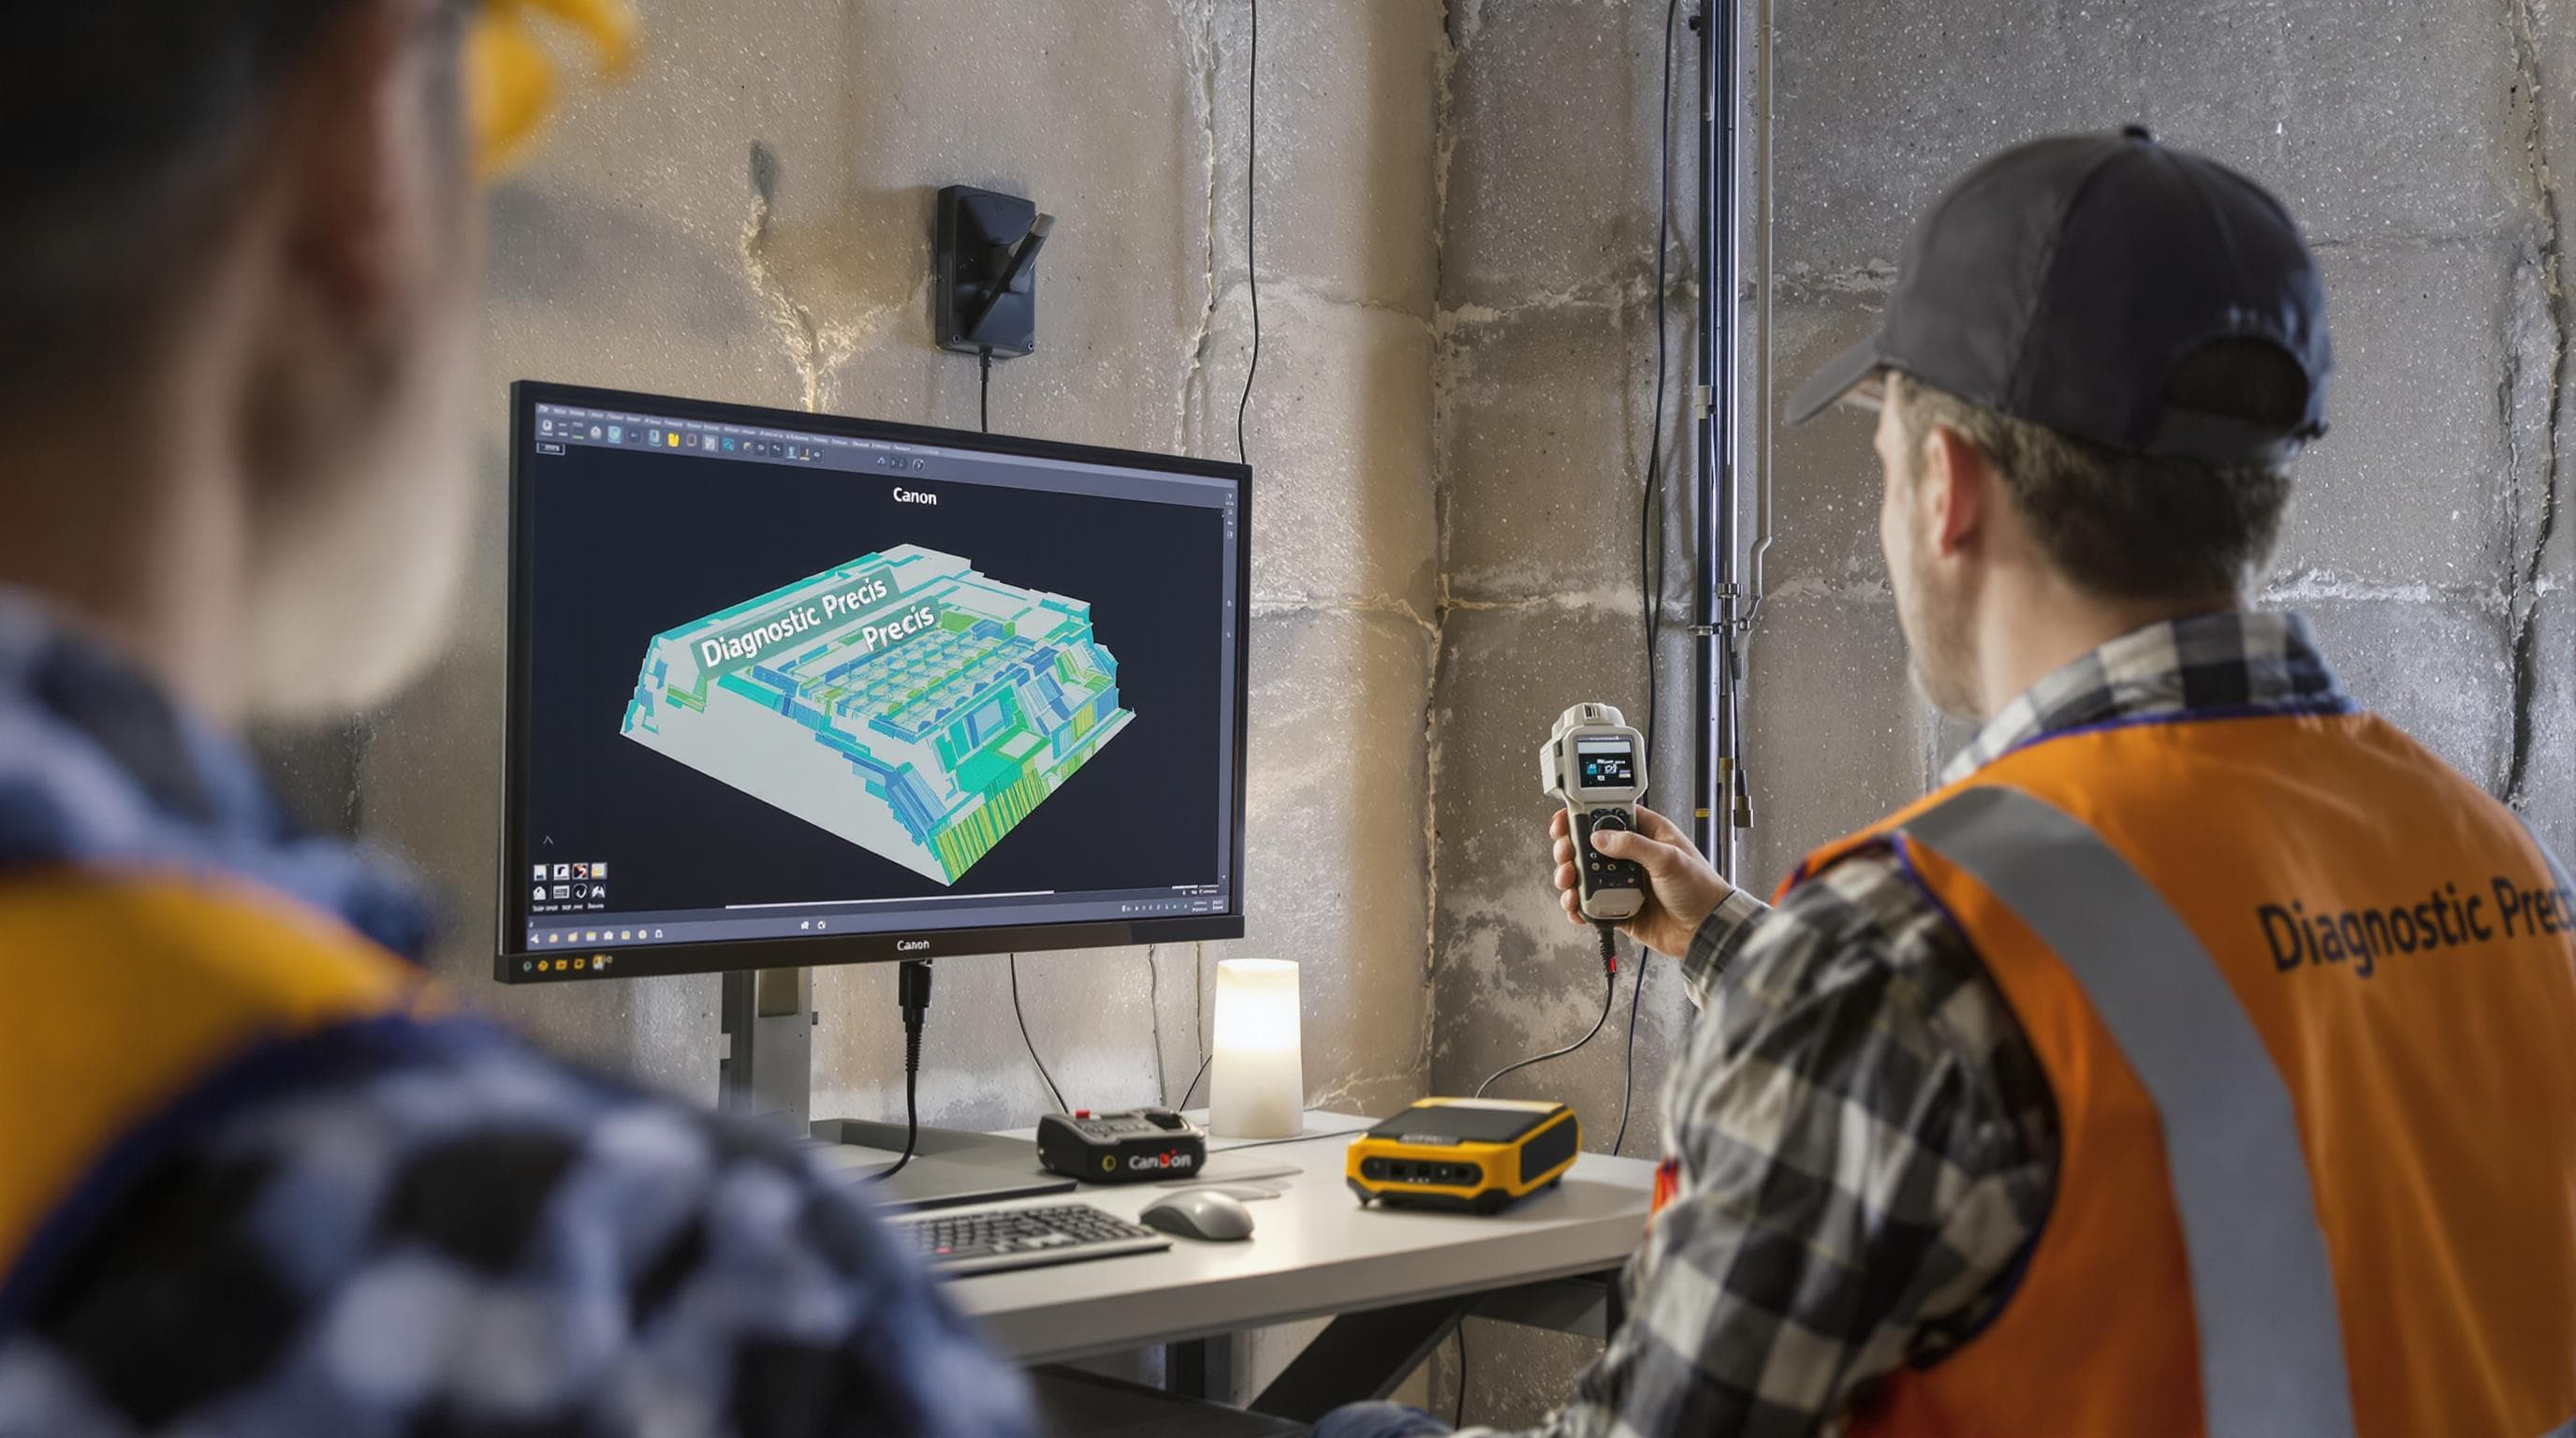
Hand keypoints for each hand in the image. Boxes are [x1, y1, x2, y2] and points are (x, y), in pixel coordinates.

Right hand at [1550, 803, 1733, 959]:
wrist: (1707, 929)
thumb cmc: (1700, 889)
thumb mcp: (1669, 859)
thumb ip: (1633, 845)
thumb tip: (1601, 837)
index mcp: (1648, 834)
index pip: (1610, 815)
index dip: (1585, 815)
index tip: (1566, 820)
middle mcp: (1633, 856)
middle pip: (1590, 845)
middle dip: (1571, 849)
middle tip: (1565, 854)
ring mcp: (1624, 882)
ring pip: (1586, 875)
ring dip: (1571, 878)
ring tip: (1568, 882)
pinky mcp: (1619, 907)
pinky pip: (1592, 904)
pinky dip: (1579, 906)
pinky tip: (1576, 906)